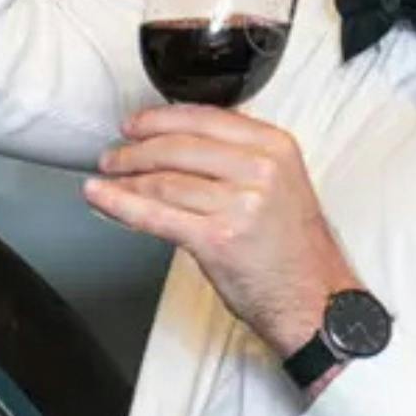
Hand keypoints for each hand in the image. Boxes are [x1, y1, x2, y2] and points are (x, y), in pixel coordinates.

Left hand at [84, 106, 357, 357]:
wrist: (314, 297)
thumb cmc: (295, 247)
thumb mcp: (283, 182)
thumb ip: (242, 156)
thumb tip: (183, 141)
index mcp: (276, 147)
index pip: (206, 118)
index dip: (161, 119)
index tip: (136, 125)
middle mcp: (261, 170)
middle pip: (180, 147)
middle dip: (136, 149)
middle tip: (114, 155)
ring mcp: (239, 204)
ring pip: (164, 180)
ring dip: (125, 178)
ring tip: (108, 179)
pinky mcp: (217, 239)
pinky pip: (156, 215)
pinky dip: (120, 204)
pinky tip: (101, 197)